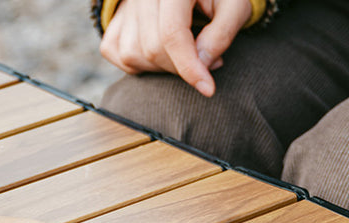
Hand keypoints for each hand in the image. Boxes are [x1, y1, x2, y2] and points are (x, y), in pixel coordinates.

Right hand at [100, 0, 252, 96]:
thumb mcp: (233, 7)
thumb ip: (221, 34)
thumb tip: (202, 64)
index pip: (171, 32)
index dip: (189, 66)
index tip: (207, 88)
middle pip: (152, 48)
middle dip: (180, 67)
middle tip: (205, 59)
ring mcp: (126, 5)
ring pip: (133, 55)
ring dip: (162, 67)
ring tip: (185, 53)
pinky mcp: (116, 20)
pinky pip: (117, 53)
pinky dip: (139, 64)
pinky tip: (162, 53)